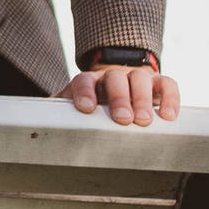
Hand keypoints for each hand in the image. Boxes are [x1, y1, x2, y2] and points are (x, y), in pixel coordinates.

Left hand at [62, 64, 180, 125]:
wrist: (122, 90)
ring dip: (142, 99)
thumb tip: (38, 132)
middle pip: (115, 79)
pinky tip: (169, 117)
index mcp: (90, 82)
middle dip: (118, 98)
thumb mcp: (76, 110)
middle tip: (123, 118)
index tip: (86, 108)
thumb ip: (59, 116)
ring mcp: (137, 77)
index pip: (83, 81)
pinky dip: (170, 98)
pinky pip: (167, 84)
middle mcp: (113, 76)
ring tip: (144, 121)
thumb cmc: (96, 107)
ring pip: (140, 79)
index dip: (84, 92)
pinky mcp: (159, 84)